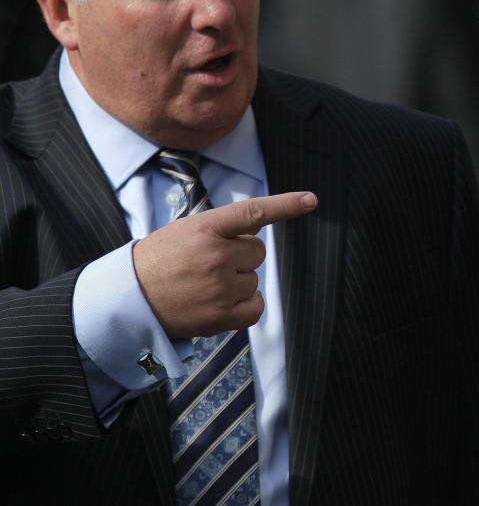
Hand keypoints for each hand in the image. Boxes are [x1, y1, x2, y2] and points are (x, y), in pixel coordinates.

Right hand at [133, 191, 316, 337]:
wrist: (130, 299)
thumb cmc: (161, 260)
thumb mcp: (187, 231)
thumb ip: (224, 228)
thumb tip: (260, 228)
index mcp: (205, 228)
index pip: (254, 212)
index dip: (286, 205)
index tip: (311, 200)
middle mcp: (216, 256)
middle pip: (258, 251)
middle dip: (241, 255)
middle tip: (209, 263)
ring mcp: (219, 287)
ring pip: (255, 278)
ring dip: (239, 280)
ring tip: (206, 283)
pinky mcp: (221, 316)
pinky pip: (256, 306)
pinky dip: (247, 304)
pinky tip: (224, 301)